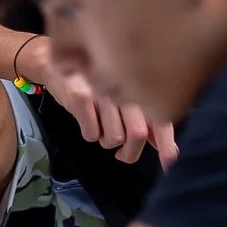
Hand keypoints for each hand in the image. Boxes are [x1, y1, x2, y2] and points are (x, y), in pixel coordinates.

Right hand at [20, 41, 161, 165]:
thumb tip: (168, 150)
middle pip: (137, 134)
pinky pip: (91, 134)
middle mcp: (126, 89)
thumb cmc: (97, 85)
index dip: (167, 144)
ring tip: (101, 130)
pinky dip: (90, 135)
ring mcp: (104, 93)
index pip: (160, 120)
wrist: (57, 63)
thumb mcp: (124, 101)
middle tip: (122, 155)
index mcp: (141, 91)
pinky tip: (87, 123)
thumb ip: (148, 124)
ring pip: (114, 137)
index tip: (168, 163)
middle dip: (130, 153)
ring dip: (107, 142)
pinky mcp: (82, 97)